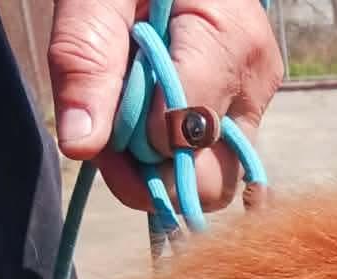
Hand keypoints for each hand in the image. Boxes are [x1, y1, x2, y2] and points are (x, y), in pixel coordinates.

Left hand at [49, 0, 282, 213]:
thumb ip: (85, 60)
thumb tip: (81, 142)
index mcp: (229, 38)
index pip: (181, 133)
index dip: (132, 142)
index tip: (99, 116)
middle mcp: (254, 79)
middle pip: (213, 179)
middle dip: (153, 173)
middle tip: (112, 137)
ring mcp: (256, 102)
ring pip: (215, 181)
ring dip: (162, 171)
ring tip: (130, 124)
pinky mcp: (248, 114)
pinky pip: (214, 166)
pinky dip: (175, 158)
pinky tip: (150, 119)